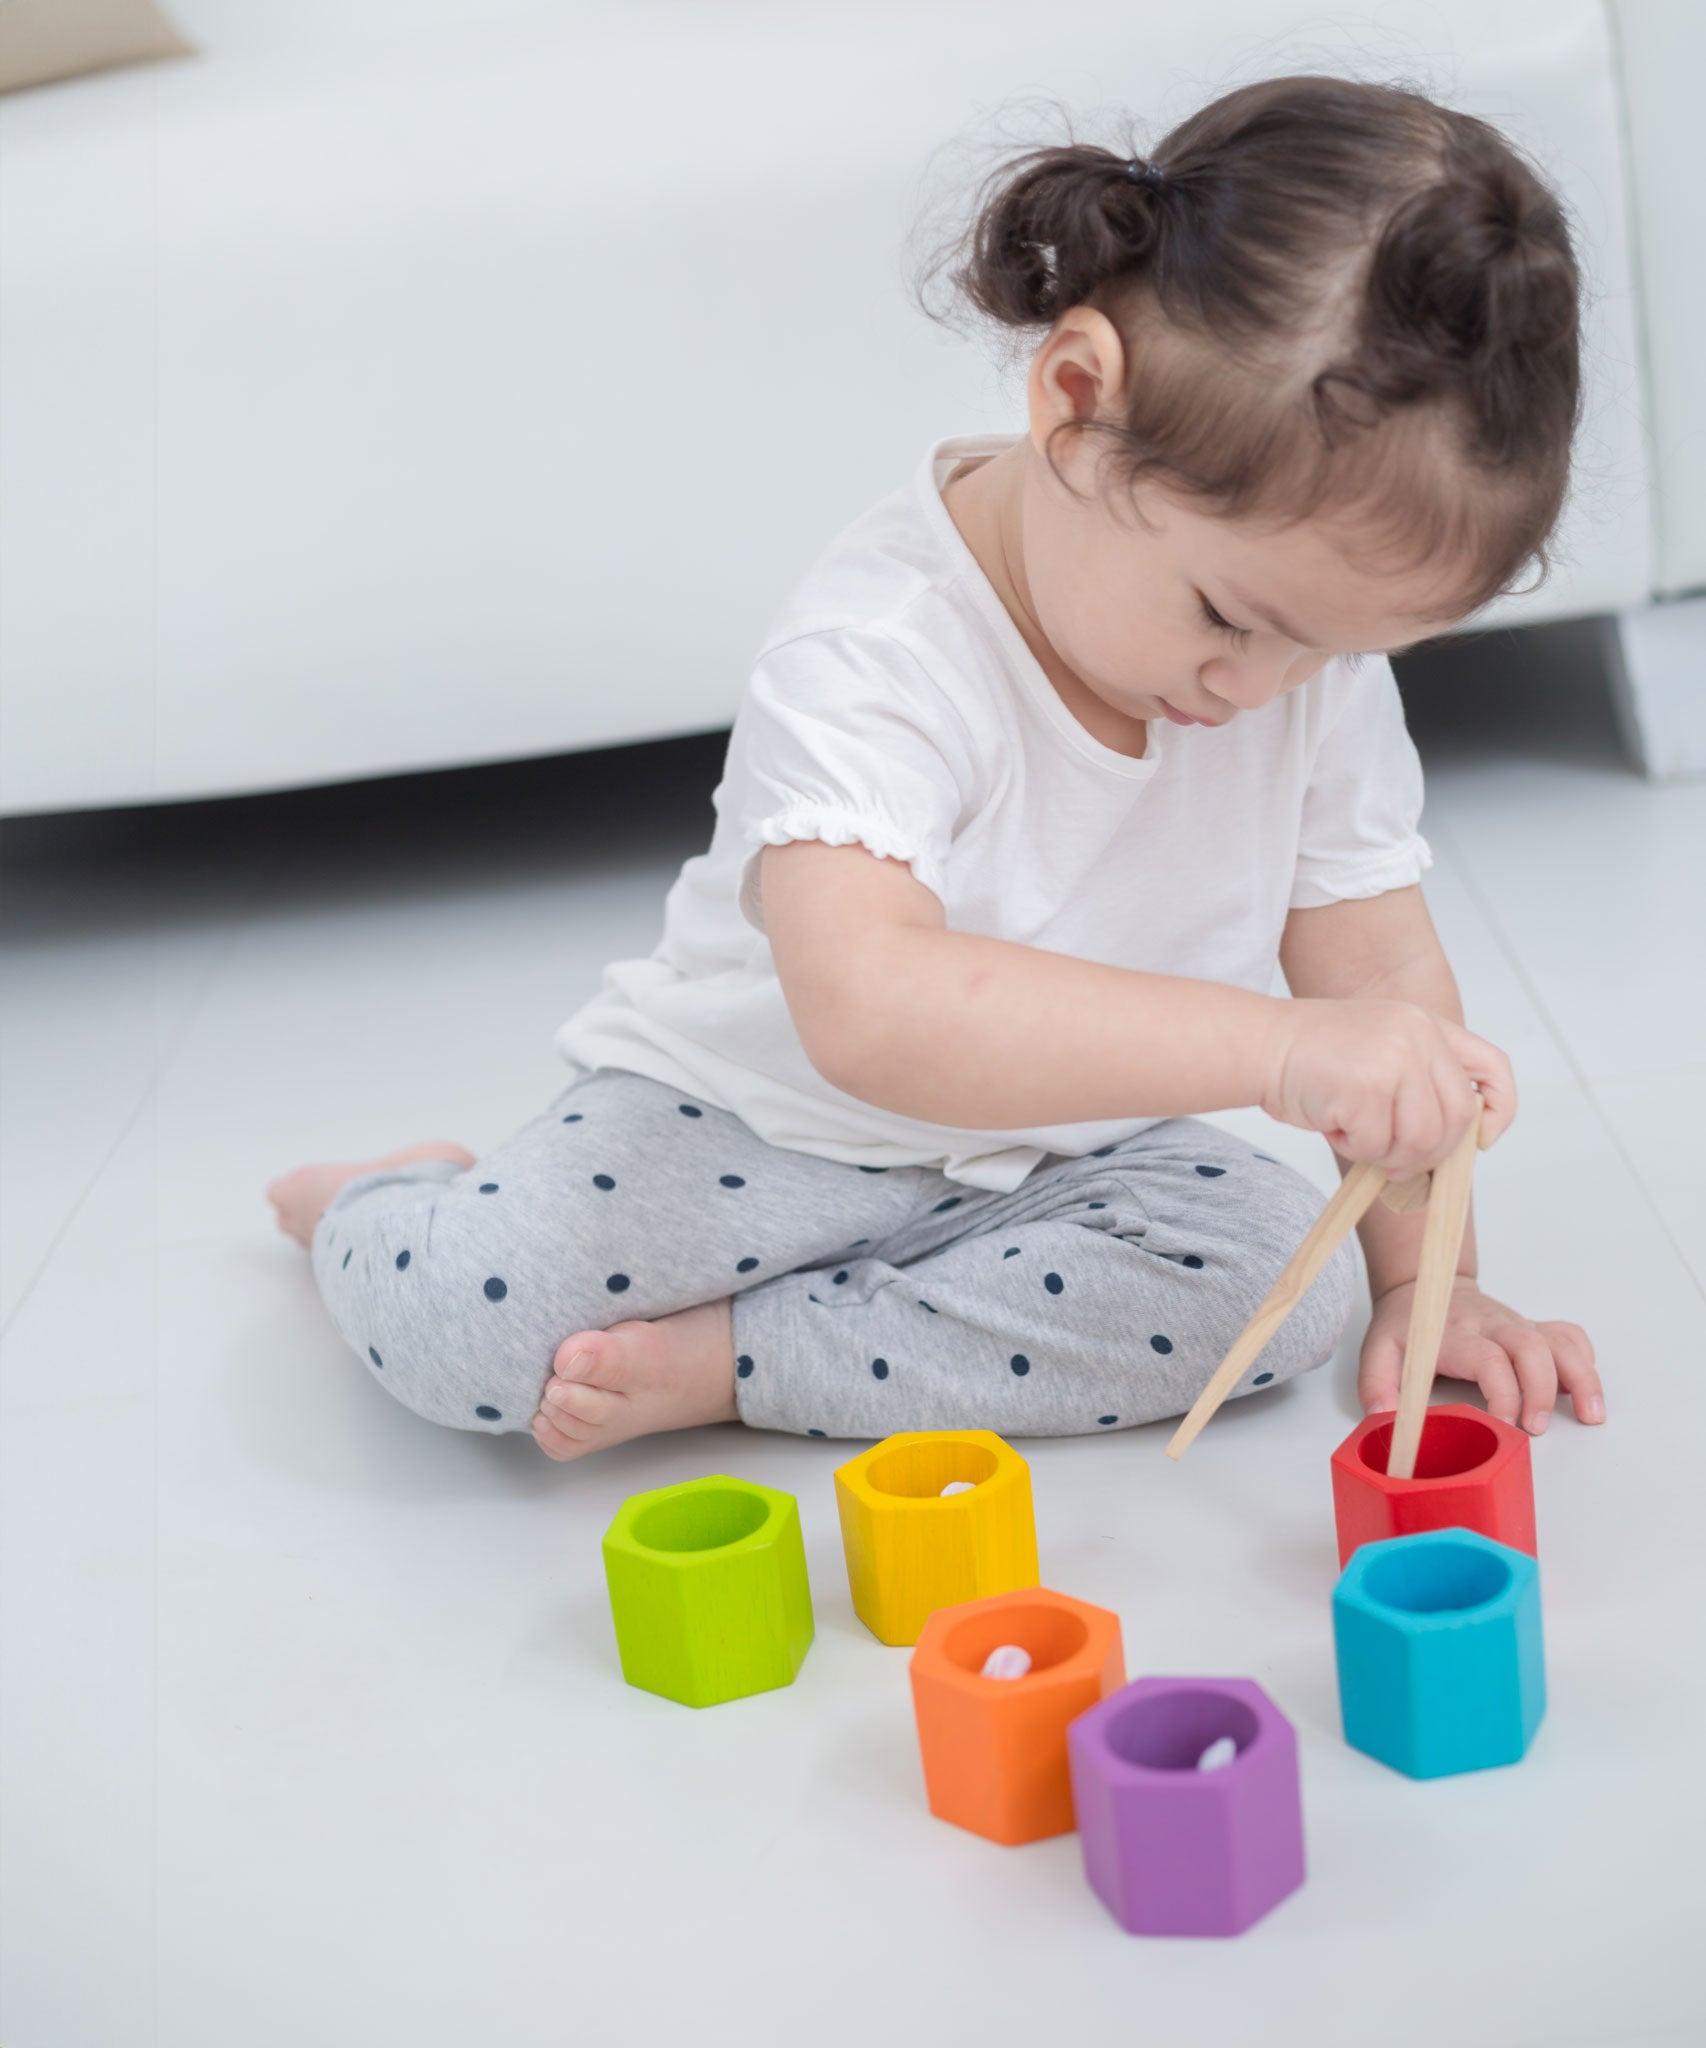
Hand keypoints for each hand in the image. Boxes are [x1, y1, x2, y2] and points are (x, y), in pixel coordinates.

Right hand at [1262, 998, 1515, 1178]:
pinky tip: (1331, 1123)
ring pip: (1421, 1140)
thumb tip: (1441, 1154)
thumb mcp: (1380, 1054)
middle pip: (1457, 1119)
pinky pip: (1376, 1146)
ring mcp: (1394, 1059)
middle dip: (1428, 1152)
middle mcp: (1418, 1036)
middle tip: (1391, 1160)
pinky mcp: (1366, 1087)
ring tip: (1354, 1135)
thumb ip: (1418, 1088)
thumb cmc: (1312, 1059)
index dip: (1499, 1110)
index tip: (1483, 1140)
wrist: (1259, 1044)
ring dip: (1387, 1154)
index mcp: (1427, 1025)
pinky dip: (1353, 1148)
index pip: (1492, 1068)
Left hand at [1359, 1277, 1603, 1434]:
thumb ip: (1376, 1384)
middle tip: (1535, 1428)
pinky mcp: (1531, 1326)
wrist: (1426, 1283)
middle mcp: (1490, 1324)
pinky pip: (1568, 1335)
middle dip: (1541, 1391)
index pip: (1488, 1358)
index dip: (1502, 1393)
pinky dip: (1583, 1360)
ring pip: (1559, 1341)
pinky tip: (1584, 1389)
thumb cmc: (1406, 1324)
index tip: (1502, 1425)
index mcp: (1453, 1332)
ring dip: (1581, 1377)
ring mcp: (1515, 1323)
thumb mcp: (1378, 1350)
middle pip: (1531, 1346)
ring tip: (1591, 1414)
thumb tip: (1384, 1418)